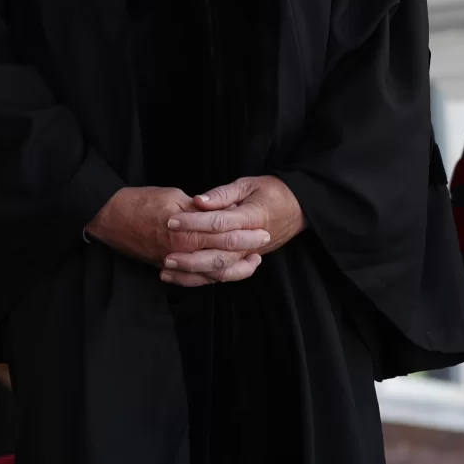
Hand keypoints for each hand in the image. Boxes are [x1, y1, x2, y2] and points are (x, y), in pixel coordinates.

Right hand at [85, 186, 268, 279]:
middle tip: (262, 243)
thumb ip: (199, 209)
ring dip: (234, 270)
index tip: (262, 229)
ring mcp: (175, 264)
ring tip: (251, 263)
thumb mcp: (173, 196)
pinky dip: (210, 279)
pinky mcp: (166, 267)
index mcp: (187, 233)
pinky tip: (222, 275)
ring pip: (211, 275)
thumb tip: (218, 212)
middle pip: (223, 257)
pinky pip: (192, 280)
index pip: (225, 236)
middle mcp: (183, 254)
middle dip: (245, 251)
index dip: (245, 234)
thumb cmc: (139, 202)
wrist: (109, 217)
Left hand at [159, 175, 304, 287]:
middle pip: (219, 255)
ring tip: (167, 271)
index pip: (219, 223)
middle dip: (190, 258)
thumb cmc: (271, 192)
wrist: (298, 208)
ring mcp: (248, 255)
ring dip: (193, 274)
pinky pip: (225, 276)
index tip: (171, 222)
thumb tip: (199, 201)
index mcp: (251, 218)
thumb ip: (223, 194)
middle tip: (166, 256)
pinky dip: (203, 279)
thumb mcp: (248, 184)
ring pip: (221, 271)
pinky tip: (183, 277)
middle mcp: (250, 242)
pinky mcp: (245, 261)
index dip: (194, 223)